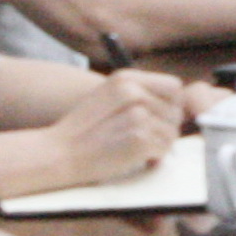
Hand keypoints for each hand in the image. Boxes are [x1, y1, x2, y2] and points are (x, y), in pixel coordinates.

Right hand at [52, 68, 183, 184]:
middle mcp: (134, 92)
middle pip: (176, 111)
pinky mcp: (140, 139)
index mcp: (126, 78)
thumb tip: (176, 104)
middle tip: (143, 137)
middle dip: (165, 127)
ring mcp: (138, 115)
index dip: (171, 105)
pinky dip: (153, 157)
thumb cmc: (83, 131)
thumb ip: (140, 94)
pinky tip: (135, 157)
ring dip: (159, 144)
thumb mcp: (108, 97)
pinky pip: (164, 149)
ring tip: (135, 147)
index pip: (174, 87)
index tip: (158, 118)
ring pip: (172, 132)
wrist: (58, 154)